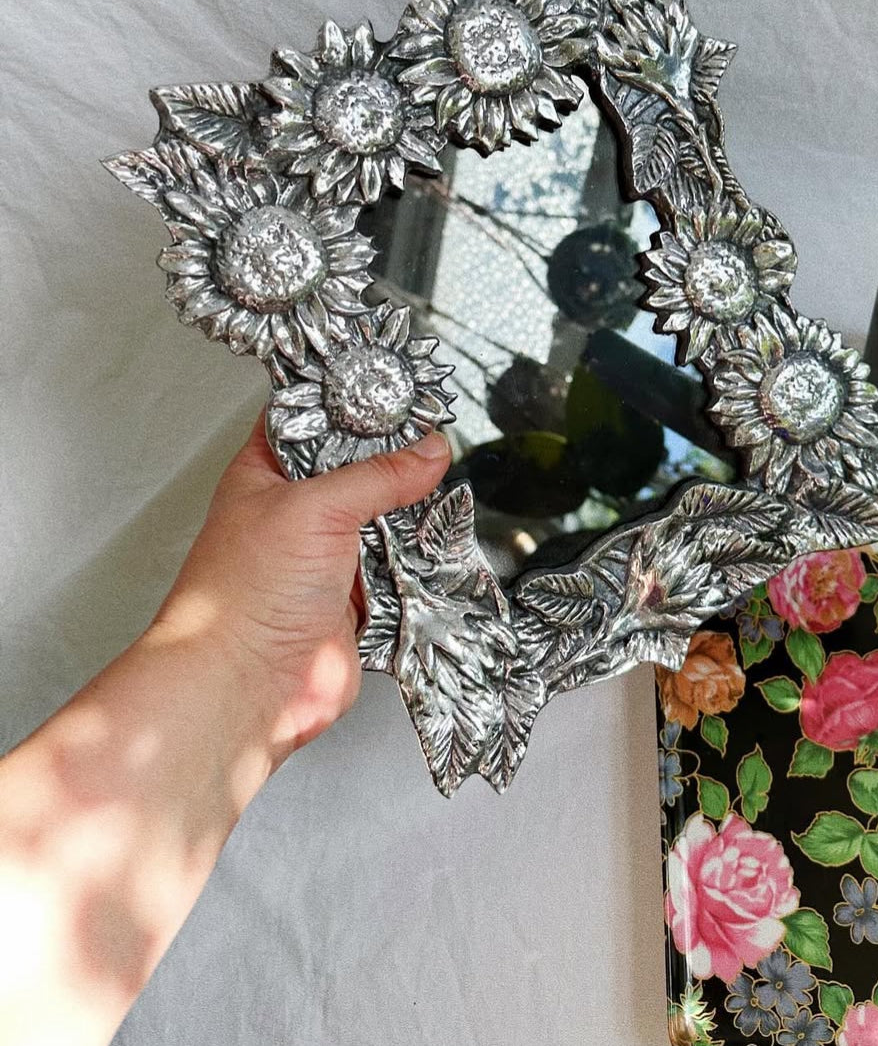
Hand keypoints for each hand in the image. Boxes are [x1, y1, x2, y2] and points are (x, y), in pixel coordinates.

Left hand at [151, 413, 450, 766]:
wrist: (246, 687)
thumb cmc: (243, 597)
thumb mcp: (315, 507)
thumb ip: (378, 475)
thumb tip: (428, 450)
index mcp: (266, 474)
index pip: (309, 417)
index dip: (349, 400)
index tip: (396, 385)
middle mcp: (295, 513)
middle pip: (357, 469)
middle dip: (394, 460)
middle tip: (432, 437)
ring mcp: (326, 558)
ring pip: (384, 519)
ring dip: (410, 514)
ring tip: (439, 489)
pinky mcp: (355, 600)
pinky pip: (400, 570)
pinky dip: (419, 563)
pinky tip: (437, 545)